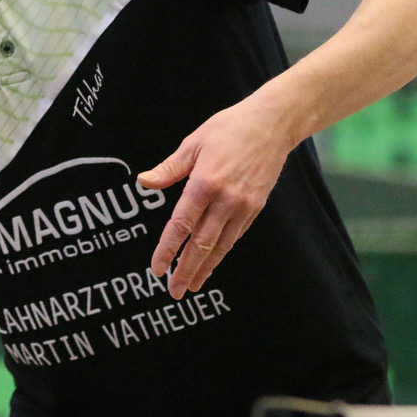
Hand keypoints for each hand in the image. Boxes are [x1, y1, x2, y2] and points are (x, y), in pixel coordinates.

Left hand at [137, 105, 292, 298]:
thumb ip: (169, 169)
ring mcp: (244, 205)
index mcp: (205, 182)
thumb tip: (144, 182)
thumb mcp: (193, 143)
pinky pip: (235, 235)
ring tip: (192, 285)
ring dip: (205, 268)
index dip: (168, 249)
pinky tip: (212, 262)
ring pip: (221, 245)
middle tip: (174, 291)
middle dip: (186, 270)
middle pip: (202, 244)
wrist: (272, 125)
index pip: (181, 224)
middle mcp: (226, 199)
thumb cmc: (228, 129)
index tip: (157, 268)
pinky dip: (222, 252)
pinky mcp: (256, 207)